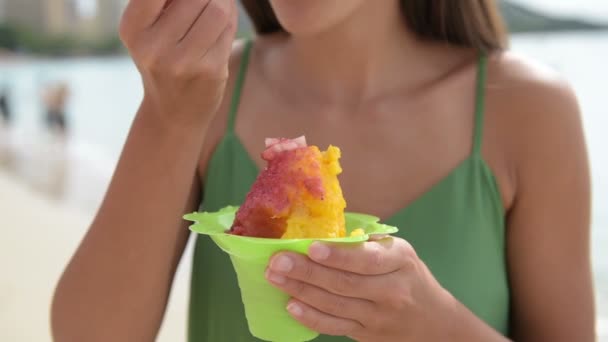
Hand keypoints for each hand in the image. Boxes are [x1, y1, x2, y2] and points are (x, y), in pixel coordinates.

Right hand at [119, 0, 236, 126]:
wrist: (173, 112)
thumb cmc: (162, 58)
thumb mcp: (147, 30)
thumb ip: (165, 2)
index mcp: (132, 28)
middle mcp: (152, 46)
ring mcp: (182, 62)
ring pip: (217, 11)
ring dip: (223, 2)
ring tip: (219, 5)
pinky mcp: (210, 71)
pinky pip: (228, 31)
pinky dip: (231, 19)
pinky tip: (224, 22)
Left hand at [265, 237, 456, 340]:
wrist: (434, 322)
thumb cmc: (410, 277)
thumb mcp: (400, 252)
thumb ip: (368, 242)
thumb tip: (325, 228)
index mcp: (400, 262)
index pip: (366, 260)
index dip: (338, 256)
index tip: (311, 247)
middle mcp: (390, 291)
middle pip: (344, 283)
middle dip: (307, 272)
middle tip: (278, 261)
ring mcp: (377, 317)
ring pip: (334, 305)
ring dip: (300, 290)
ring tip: (275, 277)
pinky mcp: (365, 335)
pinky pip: (334, 327)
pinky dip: (310, 317)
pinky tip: (291, 305)